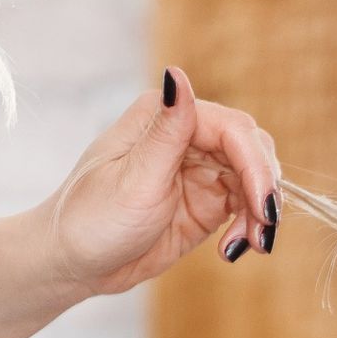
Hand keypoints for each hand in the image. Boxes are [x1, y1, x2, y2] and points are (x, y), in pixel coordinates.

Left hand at [40, 67, 280, 298]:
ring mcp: (200, 169)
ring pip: (254, 179)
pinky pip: (244, 206)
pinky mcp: (207, 202)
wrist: (73, 263)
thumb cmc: (90, 219)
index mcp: (164, 116)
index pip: (231, 129)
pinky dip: (250, 227)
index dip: (254, 164)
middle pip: (251, 150)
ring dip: (260, 213)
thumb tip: (177, 74)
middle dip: (263, 190)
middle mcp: (186, 135)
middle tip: (262, 231)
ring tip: (250, 247)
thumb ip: (166, 131)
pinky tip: (235, 249)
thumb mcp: (133, 179)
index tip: (261, 205)